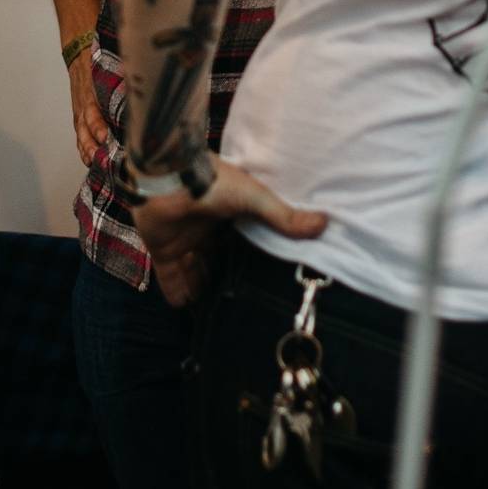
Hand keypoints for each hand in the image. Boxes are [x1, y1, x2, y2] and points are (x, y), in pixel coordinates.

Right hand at [67, 49, 111, 165]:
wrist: (78, 57)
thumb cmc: (98, 64)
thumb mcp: (109, 66)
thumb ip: (122, 74)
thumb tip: (139, 77)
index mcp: (91, 93)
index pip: (92, 113)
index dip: (98, 126)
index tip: (104, 137)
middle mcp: (83, 106)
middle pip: (84, 129)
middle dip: (92, 145)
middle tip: (102, 158)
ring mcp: (79, 113)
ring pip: (81, 135)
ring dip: (87, 150)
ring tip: (96, 164)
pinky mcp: (78, 118)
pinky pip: (79, 136)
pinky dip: (83, 149)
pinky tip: (90, 161)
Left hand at [134, 155, 326, 307]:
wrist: (169, 176)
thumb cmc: (212, 182)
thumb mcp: (255, 198)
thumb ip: (284, 216)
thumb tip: (325, 223)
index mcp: (227, 213)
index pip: (239, 240)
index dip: (248, 257)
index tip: (260, 277)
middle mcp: (205, 227)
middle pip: (216, 257)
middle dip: (224, 276)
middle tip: (238, 301)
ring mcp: (183, 238)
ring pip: (193, 269)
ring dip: (201, 287)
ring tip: (214, 313)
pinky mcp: (162, 249)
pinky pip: (169, 276)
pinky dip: (176, 292)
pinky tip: (185, 309)